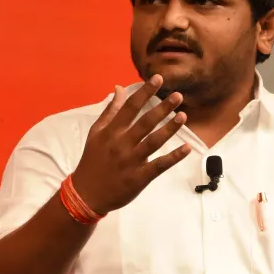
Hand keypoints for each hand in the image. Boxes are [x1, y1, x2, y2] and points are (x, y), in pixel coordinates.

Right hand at [71, 76, 190, 213]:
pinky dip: (173, 157)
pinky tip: (186, 148)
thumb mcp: (96, 133)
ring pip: (153, 142)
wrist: (87, 193)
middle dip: (162, 108)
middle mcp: (121, 144)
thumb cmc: (92, 160)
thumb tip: (120, 88)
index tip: (158, 79)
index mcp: (111, 132)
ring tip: (183, 116)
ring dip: (169, 129)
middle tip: (178, 96)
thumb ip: (110, 110)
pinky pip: (158, 165)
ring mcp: (131, 161)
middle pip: (144, 123)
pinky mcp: (139, 178)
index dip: (144, 92)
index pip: (130, 108)